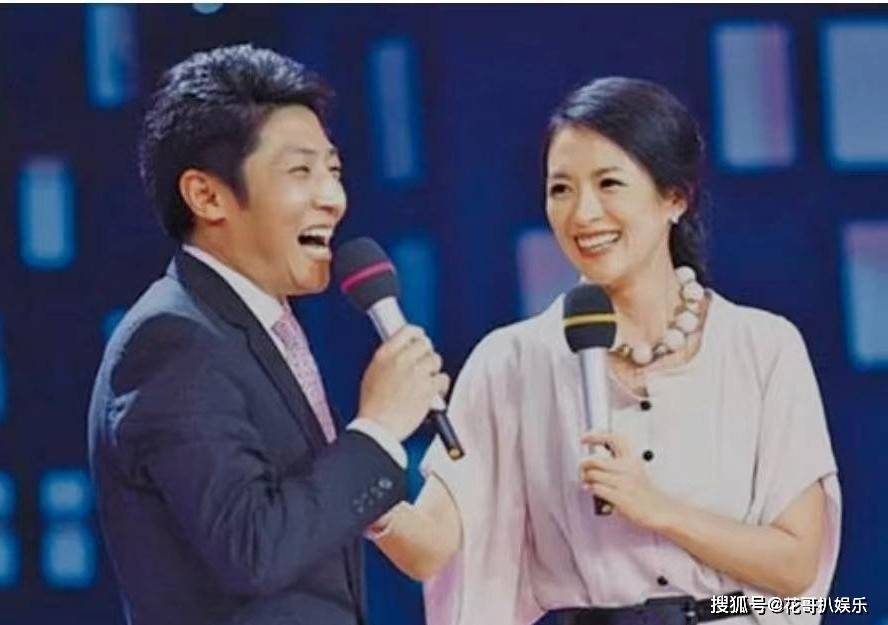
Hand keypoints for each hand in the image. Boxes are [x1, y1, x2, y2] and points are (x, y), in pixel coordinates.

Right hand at [358, 325, 450, 440]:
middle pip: (425, 344)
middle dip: (426, 354)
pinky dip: (441, 386)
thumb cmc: (373, 407)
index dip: (417, 334)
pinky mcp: (427, 388)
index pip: (407, 331)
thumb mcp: (372, 374)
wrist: (378, 427)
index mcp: (385, 355)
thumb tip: (400, 353)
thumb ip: (387, 360)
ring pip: (435, 360)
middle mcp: (401, 360)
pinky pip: (443, 378)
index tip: (420, 337)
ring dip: (433, 370)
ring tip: (426, 382)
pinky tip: (433, 392)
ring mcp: (415, 373)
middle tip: (424, 365)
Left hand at [578, 431, 675, 530]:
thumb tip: (594, 461)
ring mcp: (623, 482)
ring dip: (586, 479)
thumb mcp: (635, 470)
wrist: (659, 510)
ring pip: (592, 474)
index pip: (613, 439)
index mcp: (632, 459)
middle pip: (595, 459)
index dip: (596, 436)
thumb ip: (618, 463)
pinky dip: (591, 489)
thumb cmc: (645, 492)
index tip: (585, 438)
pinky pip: (596, 488)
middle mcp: (627, 468)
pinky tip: (593, 490)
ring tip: (587, 482)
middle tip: (583, 470)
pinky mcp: (620, 497)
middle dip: (584, 465)